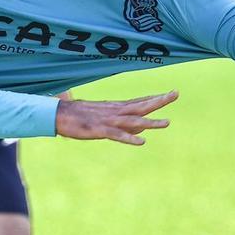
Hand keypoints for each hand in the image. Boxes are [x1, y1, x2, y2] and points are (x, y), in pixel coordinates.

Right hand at [55, 91, 177, 144]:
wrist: (58, 114)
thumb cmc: (77, 114)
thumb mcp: (100, 115)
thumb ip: (117, 120)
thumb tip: (139, 131)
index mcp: (115, 107)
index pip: (139, 101)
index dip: (155, 97)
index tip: (171, 93)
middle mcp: (115, 111)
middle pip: (141, 106)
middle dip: (159, 101)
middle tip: (176, 93)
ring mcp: (108, 120)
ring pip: (134, 121)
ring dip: (150, 122)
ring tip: (167, 123)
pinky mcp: (100, 130)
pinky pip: (117, 135)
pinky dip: (129, 138)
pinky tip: (141, 142)